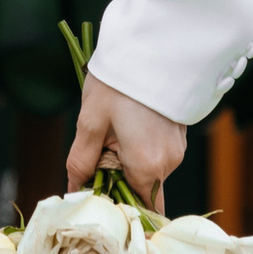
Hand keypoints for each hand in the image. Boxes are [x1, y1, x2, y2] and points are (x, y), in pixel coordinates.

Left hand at [66, 75, 186, 207]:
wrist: (152, 44)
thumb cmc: (118, 82)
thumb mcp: (91, 121)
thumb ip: (81, 161)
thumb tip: (74, 189)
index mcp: (147, 166)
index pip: (135, 208)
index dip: (114, 205)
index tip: (94, 193)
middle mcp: (169, 163)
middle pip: (140, 189)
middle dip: (116, 178)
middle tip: (97, 151)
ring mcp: (177, 149)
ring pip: (147, 170)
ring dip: (127, 161)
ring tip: (112, 130)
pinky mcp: (178, 135)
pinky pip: (156, 154)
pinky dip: (139, 148)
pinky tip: (127, 123)